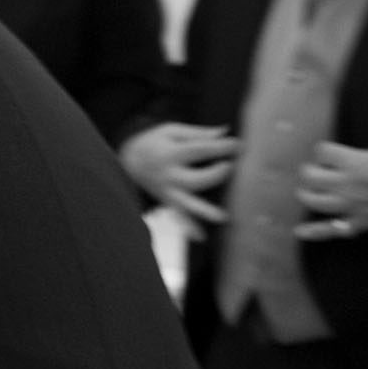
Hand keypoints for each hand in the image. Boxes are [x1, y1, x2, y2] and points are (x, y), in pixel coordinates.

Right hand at [118, 122, 238, 239]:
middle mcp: (168, 175)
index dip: (221, 148)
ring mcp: (167, 192)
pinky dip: (190, 228)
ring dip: (205, 211)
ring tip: (222, 217)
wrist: (128, 160)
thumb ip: (198, 134)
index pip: (199, 150)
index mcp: (169, 154)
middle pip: (196, 179)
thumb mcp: (171, 131)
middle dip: (216, 174)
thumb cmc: (154, 142)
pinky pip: (179, 217)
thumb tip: (225, 132)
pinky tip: (202, 237)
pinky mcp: (168, 201)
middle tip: (229, 166)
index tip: (239, 144)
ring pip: (188, 203)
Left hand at [295, 144, 367, 240]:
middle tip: (317, 171)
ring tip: (311, 191)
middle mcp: (348, 184)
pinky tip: (299, 231)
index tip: (329, 153)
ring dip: (308, 194)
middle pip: (310, 176)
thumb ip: (361, 158)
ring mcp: (352, 205)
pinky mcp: (360, 223)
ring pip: (314, 201)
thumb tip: (347, 161)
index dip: (324, 151)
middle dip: (309, 171)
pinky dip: (314, 232)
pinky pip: (332, 230)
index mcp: (355, 162)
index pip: (322, 151)